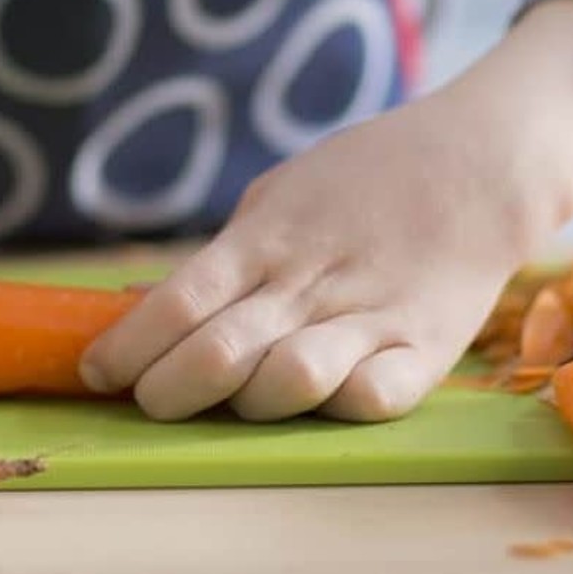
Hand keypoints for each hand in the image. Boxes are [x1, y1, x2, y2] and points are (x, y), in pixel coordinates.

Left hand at [77, 93, 542, 422]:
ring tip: (232, 402)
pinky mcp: (426, 349)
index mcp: (266, 237)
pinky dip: (334, 409)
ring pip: (289, 381)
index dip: (129, 345)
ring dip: (247, 404)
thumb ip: (225, 255)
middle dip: (166, 389)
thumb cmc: (360, 179)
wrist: (475, 164)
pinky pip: (372, 398)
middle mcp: (310, 280)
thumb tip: (150, 307)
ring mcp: (370, 316)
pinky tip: (316, 404)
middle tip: (147, 399)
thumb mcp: (278, 197)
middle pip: (220, 349)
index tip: (98, 372)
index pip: (178, 300)